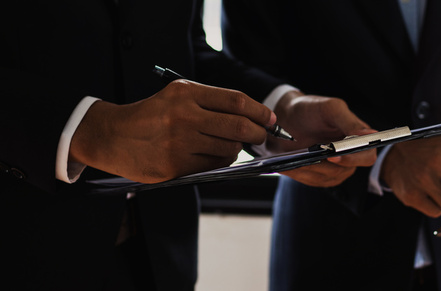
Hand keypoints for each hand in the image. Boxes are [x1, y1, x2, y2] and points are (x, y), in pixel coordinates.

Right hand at [69, 80, 274, 182]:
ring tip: (230, 146)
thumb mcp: (177, 97)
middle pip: (239, 126)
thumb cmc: (151, 116)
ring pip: (229, 149)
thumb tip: (253, 118)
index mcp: (186, 92)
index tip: (270, 119)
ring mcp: (179, 142)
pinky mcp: (175, 165)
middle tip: (262, 136)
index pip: (237, 101)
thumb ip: (212, 103)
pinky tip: (211, 156)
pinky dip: (220, 162)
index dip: (260, 111)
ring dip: (237, 150)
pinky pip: (213, 166)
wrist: (111, 136)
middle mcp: (183, 115)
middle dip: (258, 133)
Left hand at [269, 90, 376, 186]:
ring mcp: (336, 168)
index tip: (333, 156)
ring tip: (295, 158)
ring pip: (328, 177)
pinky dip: (301, 173)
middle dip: (325, 165)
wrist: (288, 116)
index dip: (352, 159)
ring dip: (311, 168)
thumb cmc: (312, 109)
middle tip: (309, 155)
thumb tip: (371, 134)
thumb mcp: (332, 109)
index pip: (367, 156)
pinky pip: (313, 181)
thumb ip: (351, 122)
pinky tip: (290, 165)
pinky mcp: (320, 176)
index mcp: (359, 139)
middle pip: (346, 170)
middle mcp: (351, 156)